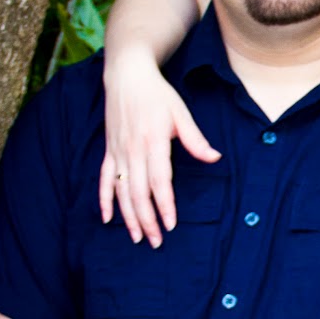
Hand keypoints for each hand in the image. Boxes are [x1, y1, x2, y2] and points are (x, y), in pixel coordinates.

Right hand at [100, 50, 219, 245]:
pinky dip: (104, 200)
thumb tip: (215, 158)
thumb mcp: (181, 113)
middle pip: (138, 194)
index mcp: (153, 142)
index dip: (164, 205)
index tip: (170, 225)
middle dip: (147, 220)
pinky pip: (104, 180)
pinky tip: (108, 219)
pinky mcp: (108, 150)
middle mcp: (132, 151)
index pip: (159, 182)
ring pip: (121, 192)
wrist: (127, 75)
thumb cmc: (158, 95)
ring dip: (128, 217)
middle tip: (156, 242)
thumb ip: (195, 139)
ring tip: (137, 238)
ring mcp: (117, 152)